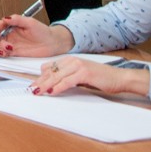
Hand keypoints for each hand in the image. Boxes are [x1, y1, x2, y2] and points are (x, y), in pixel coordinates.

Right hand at [0, 17, 71, 56]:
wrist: (52, 44)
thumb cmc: (43, 31)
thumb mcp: (30, 22)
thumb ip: (17, 19)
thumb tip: (5, 18)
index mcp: (10, 25)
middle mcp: (9, 34)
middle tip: (8, 46)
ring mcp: (11, 44)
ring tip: (6, 52)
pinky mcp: (14, 53)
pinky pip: (3, 54)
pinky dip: (1, 55)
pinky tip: (6, 55)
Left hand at [33, 56, 150, 97]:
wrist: (119, 78)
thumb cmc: (101, 78)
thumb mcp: (80, 76)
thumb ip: (67, 77)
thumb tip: (53, 84)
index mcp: (69, 60)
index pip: (49, 68)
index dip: (40, 77)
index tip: (33, 85)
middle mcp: (72, 60)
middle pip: (50, 72)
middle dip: (39, 82)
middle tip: (30, 90)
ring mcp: (78, 66)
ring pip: (56, 77)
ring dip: (45, 85)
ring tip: (37, 92)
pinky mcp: (84, 73)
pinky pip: (67, 81)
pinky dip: (58, 87)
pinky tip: (52, 91)